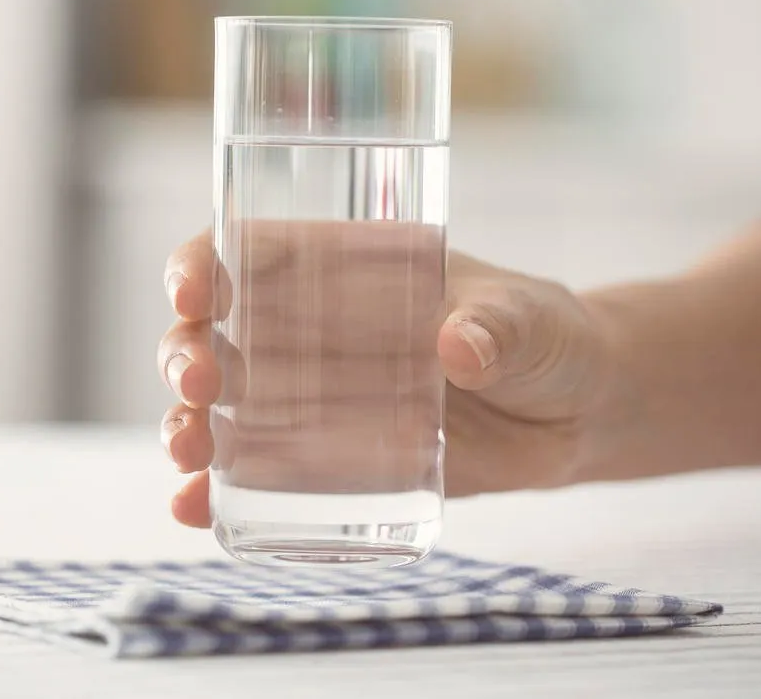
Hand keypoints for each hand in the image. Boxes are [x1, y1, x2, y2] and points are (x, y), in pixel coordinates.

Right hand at [158, 224, 618, 527]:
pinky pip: (254, 476)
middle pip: (211, 334)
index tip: (194, 294)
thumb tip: (460, 348)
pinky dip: (213, 493)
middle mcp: (306, 333)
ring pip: (217, 409)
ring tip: (187, 454)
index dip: (200, 265)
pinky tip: (193, 509)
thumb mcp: (530, 318)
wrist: (575, 415)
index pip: (244, 252)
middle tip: (201, 386)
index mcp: (339, 269)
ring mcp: (309, 402)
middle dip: (185, 356)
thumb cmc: (545, 336)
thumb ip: (502, 325)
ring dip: (185, 427)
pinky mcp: (327, 465)